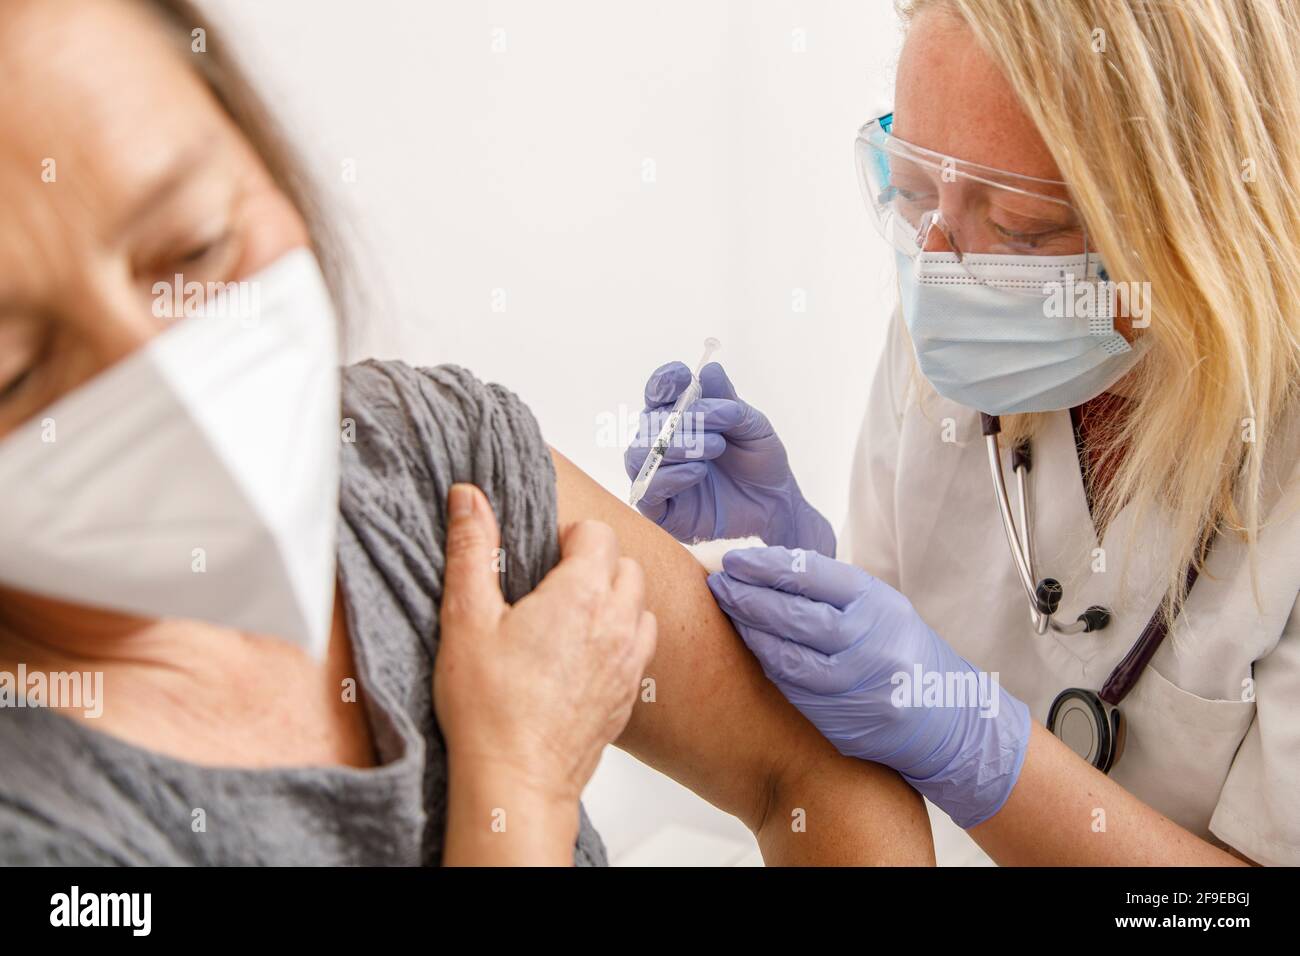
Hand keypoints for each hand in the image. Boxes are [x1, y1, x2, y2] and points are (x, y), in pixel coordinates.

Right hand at [434, 483, 656, 807]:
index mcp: (582, 595)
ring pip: (639, 607)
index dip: (569, 537)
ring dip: (614, 601)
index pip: (598, 534)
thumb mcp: (466, 617)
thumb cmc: (489, 707)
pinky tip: (582, 657)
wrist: (516, 781)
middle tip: (551, 586)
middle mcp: (618, 624)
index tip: (542, 555)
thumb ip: (472, 549)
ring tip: (569, 619)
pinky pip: (640, 649)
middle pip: (625, 565)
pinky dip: (620, 640)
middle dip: (594, 564)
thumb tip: (469, 497)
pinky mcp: (628, 695)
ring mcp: (629, 662)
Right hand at [624, 362, 834, 554]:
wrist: (774, 505)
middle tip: (724, 422)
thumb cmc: (760, 463)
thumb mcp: (752, 426)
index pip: (658, 393)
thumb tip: (708, 369)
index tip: (682, 376)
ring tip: (714, 447)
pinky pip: (646, 490)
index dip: (664, 382)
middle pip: (648, 422)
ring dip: (675, 446)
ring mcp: (658, 476)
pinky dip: (670, 477)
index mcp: (680, 418)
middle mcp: (662, 444)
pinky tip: (698, 472)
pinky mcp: (660, 509)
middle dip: (684, 419)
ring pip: (639, 454)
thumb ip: (728, 400)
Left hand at [707, 546, 1029, 828]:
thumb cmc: (903, 652)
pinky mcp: (842, 718)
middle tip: (718, 583)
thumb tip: (769, 566)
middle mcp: (869, 642)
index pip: (811, 574)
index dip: (766, 565)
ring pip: (785, 653)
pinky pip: (791, 686)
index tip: (736, 560)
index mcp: (878, 604)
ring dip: (749, 629)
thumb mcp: (883, 608)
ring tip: (727, 609)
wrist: (949, 719)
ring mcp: (855, 684)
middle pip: (792, 613)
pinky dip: (767, 662)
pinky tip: (750, 645)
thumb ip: (832, 591)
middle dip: (747, 595)